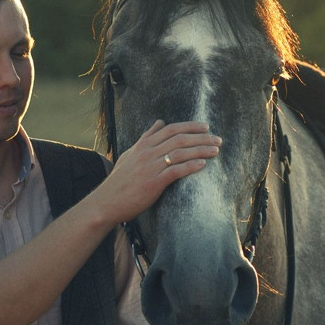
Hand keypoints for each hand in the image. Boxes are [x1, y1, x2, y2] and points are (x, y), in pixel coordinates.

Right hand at [97, 120, 220, 223]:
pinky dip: (190, 166)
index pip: (170, 129)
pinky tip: (203, 164)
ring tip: (215, 150)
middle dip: (201, 137)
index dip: (189, 126)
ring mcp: (150, 168)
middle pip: (178, 139)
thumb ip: (145, 138)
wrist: (107, 202)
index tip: (205, 127)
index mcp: (142, 146)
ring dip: (200, 150)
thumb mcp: (130, 154)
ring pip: (179, 153)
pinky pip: (175, 171)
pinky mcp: (152, 183)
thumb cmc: (120, 181)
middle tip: (217, 139)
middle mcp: (147, 153)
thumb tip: (159, 122)